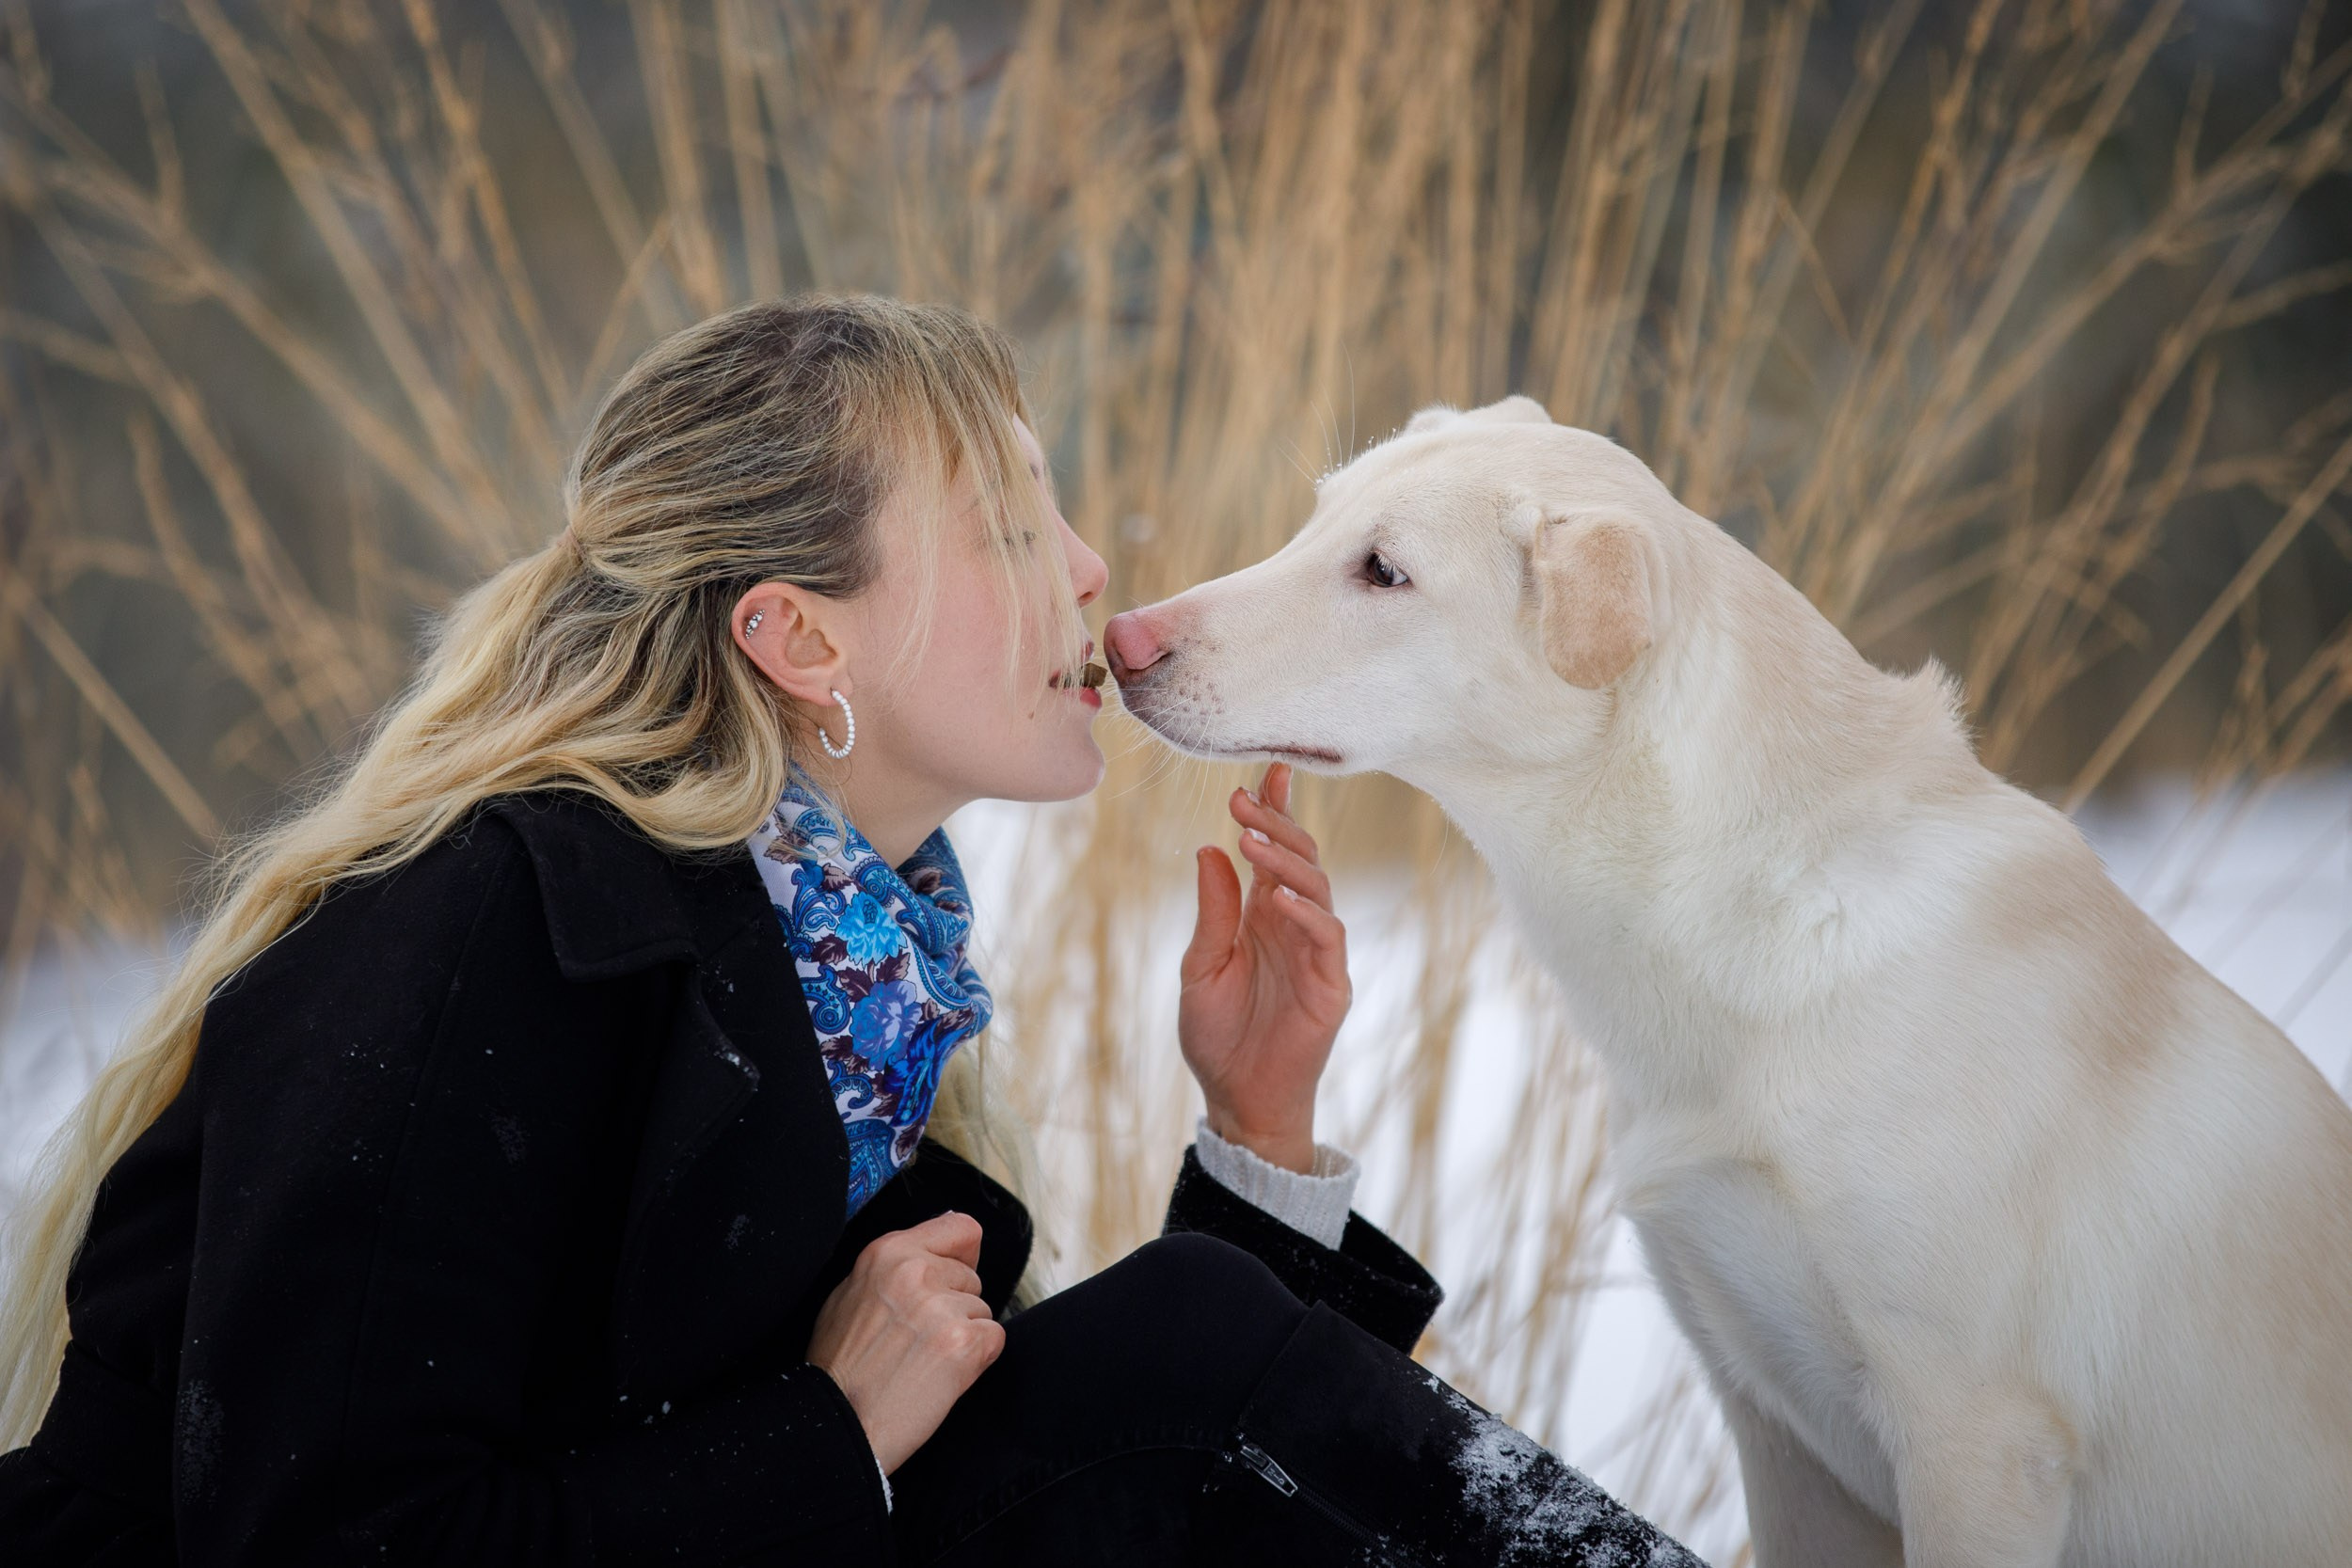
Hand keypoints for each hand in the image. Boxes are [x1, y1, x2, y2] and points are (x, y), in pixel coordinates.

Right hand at [806, 1210, 1004, 1473]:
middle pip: (972, 1277)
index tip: (951, 1279)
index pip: (962, 1228)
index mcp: (887, 1252)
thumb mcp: (849, 1295)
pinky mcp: (963, 1343)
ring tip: (923, 1361)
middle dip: (955, 1306)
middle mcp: (917, 1271)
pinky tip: (941, 1375)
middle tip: (918, 1340)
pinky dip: (976, 1360)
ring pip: (983, 1310)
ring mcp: (942, 1307)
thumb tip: (936, 1252)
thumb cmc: (838, 1369)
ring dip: (963, 1336)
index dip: (961, 1257)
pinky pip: (993, 1339)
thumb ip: (893, 1268)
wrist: (837, 1425)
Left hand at [1177, 762, 1350, 1174]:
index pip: (1274, 852)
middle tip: (1243, 799)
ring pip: (1316, 888)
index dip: (1274, 811)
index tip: (1266, 772)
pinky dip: (1305, 913)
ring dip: (1285, 861)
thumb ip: (1213, 910)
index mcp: (1262, 916)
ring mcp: (1317, 952)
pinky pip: (1326, 936)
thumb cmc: (1217, 1036)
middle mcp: (1294, 925)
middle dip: (1276, 824)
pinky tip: (1276, 898)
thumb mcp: (1201, 966)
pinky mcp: (1332, 983)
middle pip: (1299, 858)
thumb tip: (1210, 849)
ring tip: (1253, 839)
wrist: (1238, 1098)